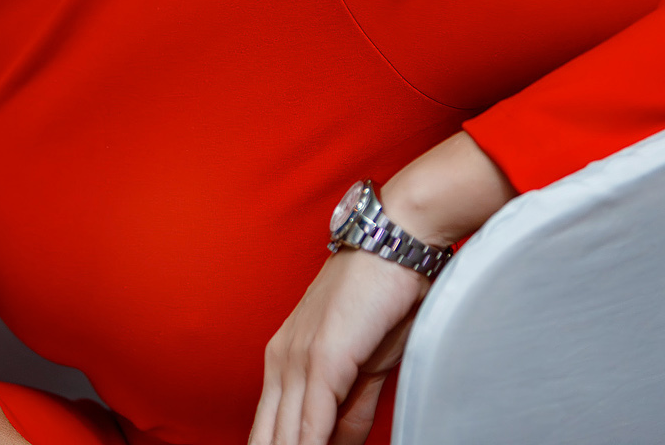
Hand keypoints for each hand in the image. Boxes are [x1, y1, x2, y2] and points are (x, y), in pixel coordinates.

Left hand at [250, 244, 426, 444]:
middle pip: (268, 435)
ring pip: (285, 434)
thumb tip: (336, 443)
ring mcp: (298, 360)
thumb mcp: (367, 364)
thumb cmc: (386, 295)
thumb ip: (350, 408)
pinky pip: (312, 422)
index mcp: (285, 359)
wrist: (396, 240)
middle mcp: (282, 360)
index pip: (271, 427)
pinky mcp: (323, 360)